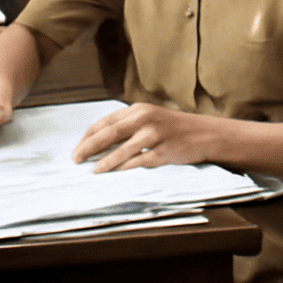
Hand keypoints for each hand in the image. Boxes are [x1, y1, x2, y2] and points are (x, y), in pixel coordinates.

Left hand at [73, 103, 218, 172]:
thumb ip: (127, 126)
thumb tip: (97, 142)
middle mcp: (146, 118)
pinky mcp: (164, 151)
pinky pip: (140, 161)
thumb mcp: (149, 118)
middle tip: (76, 160)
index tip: (77, 149)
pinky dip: (126, 168)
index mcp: (139, 109)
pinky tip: (115, 173)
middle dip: (89, 147)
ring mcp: (156, 135)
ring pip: (123, 149)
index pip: (106, 122)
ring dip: (105, 161)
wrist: (206, 134)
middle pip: (110, 133)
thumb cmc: (173, 128)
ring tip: (93, 170)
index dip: (88, 136)